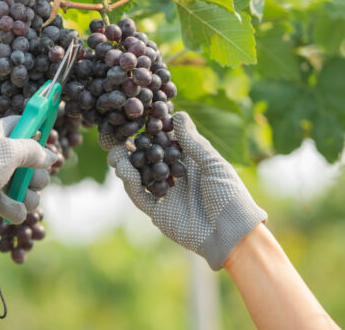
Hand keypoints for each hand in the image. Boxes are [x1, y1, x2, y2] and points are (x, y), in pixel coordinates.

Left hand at [0, 116, 56, 225]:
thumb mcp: (10, 151)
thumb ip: (34, 151)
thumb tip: (52, 156)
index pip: (20, 123)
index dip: (35, 131)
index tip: (47, 140)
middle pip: (26, 160)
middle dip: (35, 175)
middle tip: (33, 181)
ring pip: (21, 184)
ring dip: (27, 195)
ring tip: (23, 199)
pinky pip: (8, 201)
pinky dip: (12, 207)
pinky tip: (12, 212)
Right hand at [101, 112, 266, 269]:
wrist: (233, 235)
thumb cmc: (231, 196)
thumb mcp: (214, 164)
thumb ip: (193, 142)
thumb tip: (178, 114)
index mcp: (189, 162)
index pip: (165, 142)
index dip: (152, 130)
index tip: (137, 116)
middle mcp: (174, 176)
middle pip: (147, 157)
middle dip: (131, 146)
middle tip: (115, 135)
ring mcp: (164, 194)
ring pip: (138, 175)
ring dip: (126, 163)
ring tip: (115, 153)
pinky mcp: (157, 211)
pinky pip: (139, 195)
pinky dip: (130, 183)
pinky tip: (125, 171)